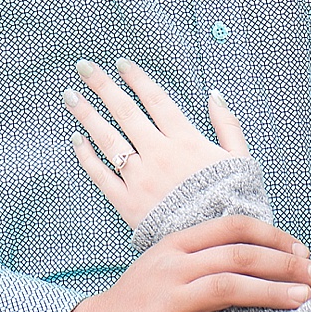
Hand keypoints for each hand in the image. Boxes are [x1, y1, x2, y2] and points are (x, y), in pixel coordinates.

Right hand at [34, 217, 310, 311]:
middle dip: (284, 262)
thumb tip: (247, 254)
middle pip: (237, 254)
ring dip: (271, 292)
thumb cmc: (133, 305)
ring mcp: (167, 301)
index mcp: (175, 245)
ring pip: (228, 287)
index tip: (300, 248)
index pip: (230, 226)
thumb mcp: (162, 267)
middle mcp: (173, 266)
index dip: (270, 234)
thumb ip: (198, 257)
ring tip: (304, 299)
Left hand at [66, 59, 252, 229]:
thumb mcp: (240, 159)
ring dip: (87, 115)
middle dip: (103, 86)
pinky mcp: (128, 204)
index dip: (137, 78)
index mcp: (185, 140)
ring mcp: (141, 179)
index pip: (155, 99)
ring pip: (109, 140)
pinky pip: (102, 176)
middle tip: (83, 67)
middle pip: (125, 112)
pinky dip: (87, 157)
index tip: (120, 63)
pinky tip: (76, 139)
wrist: (217, 248)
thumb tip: (214, 94)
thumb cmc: (231, 202)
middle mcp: (158, 154)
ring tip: (70, 96)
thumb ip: (228, 124)